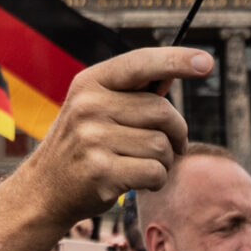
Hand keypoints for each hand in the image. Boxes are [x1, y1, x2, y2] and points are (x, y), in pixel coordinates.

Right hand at [13, 48, 198, 221]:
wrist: (44, 190)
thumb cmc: (83, 144)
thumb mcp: (95, 107)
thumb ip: (131, 92)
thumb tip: (175, 73)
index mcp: (89, 83)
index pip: (140, 63)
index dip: (176, 60)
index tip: (206, 62)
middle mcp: (89, 106)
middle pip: (163, 110)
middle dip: (176, 132)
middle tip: (169, 145)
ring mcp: (93, 140)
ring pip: (163, 145)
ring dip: (165, 160)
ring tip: (142, 164)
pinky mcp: (102, 172)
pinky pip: (156, 171)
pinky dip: (157, 180)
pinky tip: (137, 181)